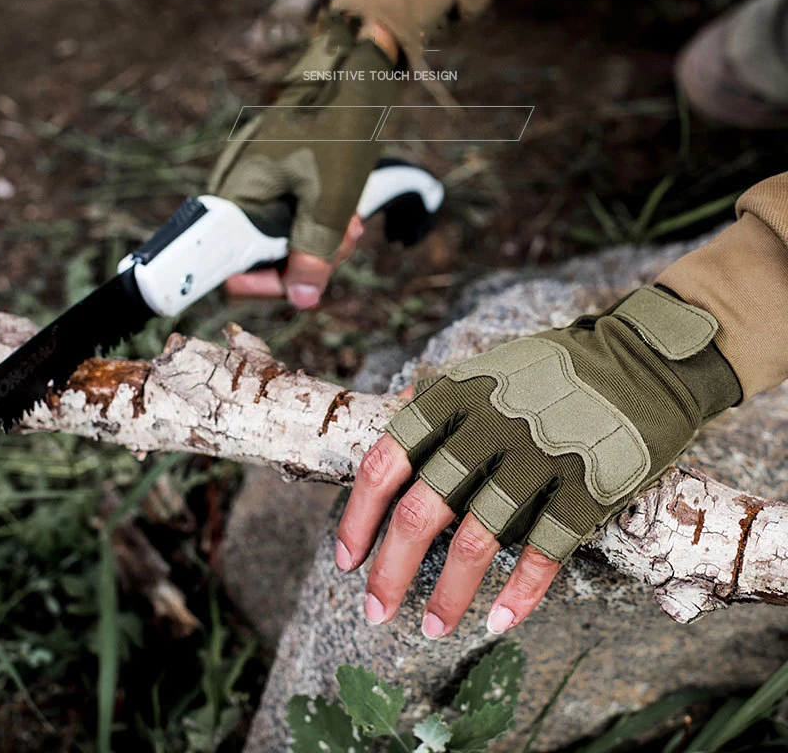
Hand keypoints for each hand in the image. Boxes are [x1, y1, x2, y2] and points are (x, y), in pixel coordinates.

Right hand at [209, 13, 399, 308]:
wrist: (351, 72)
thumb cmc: (336, 129)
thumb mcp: (330, 201)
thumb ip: (314, 254)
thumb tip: (302, 301)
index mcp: (235, 200)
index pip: (229, 269)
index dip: (266, 285)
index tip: (301, 286)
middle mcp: (238, 198)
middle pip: (264, 261)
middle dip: (311, 261)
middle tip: (347, 239)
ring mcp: (258, 191)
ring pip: (286, 245)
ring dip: (324, 244)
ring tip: (353, 223)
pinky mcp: (277, 185)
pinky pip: (294, 222)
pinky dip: (322, 226)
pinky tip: (348, 214)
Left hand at [336, 287, 741, 636]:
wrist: (641, 359)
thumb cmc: (550, 373)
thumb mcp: (483, 371)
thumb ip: (438, 403)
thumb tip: (391, 428)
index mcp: (451, 399)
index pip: (383, 465)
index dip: (358, 518)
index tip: (347, 559)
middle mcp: (486, 430)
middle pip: (421, 514)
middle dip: (389, 572)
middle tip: (374, 611)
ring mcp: (537, 459)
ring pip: (477, 544)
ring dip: (448, 596)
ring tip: (431, 629)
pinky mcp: (585, 488)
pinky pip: (543, 554)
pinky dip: (519, 595)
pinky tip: (500, 622)